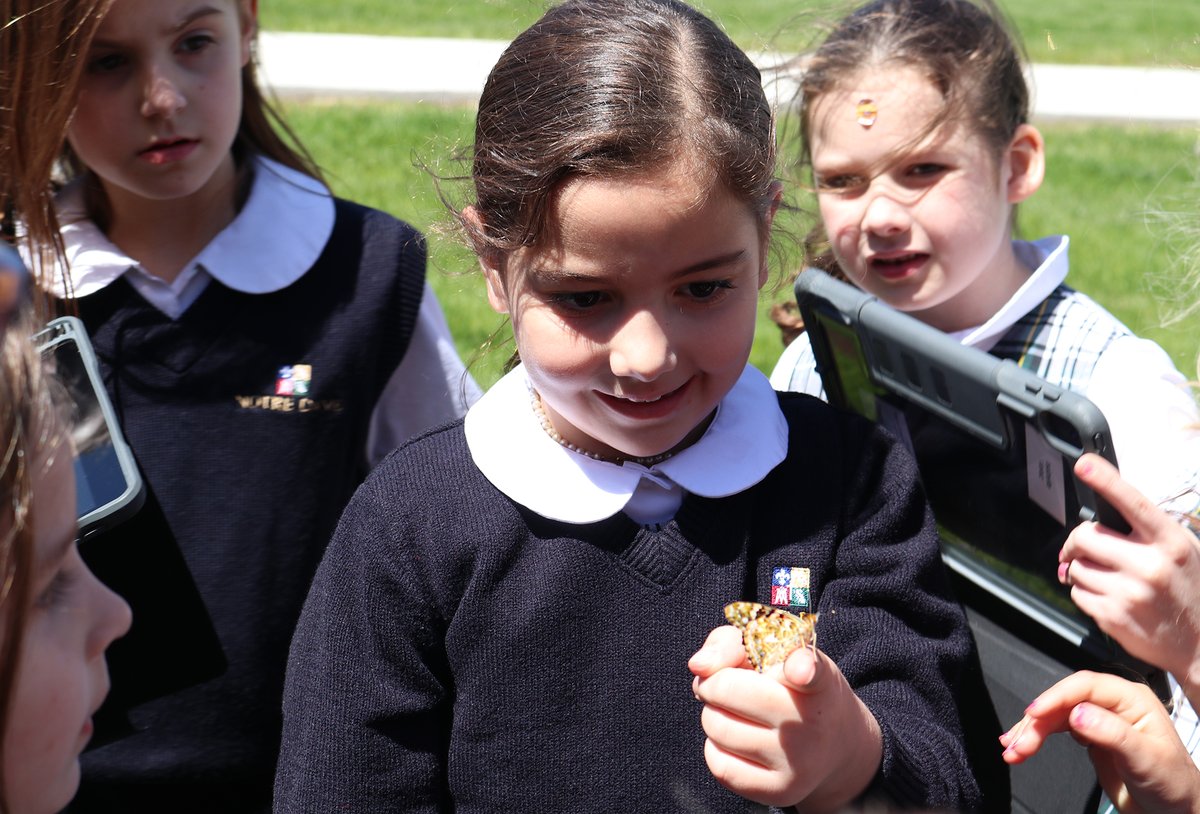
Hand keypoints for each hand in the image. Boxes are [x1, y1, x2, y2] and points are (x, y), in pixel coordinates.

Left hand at [688, 625, 880, 811]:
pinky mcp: (780, 792)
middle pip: (729, 690)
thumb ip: (732, 644)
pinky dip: (716, 746)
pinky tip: (737, 739)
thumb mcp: (775, 652)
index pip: (811, 672)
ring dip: (713, 713)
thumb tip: (698, 666)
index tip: (799, 669)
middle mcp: (813, 724)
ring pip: (717, 727)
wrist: (836, 745)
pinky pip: (719, 765)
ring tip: (735, 712)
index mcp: (819, 681)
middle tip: (724, 684)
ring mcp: (798, 763)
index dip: (802, 667)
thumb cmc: (793, 686)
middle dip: (713, 683)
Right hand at [1001, 671, 1199, 813]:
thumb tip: (1077, 714)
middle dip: (1037, 722)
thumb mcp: (1145, 758)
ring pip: (1055, 715)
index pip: (1085, 686)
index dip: (1055, 697)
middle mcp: (1112, 703)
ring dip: (1031, 732)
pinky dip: (1037, 738)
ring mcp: (1099, 718)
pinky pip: (1056, 729)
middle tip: (1017, 744)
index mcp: (1130, 699)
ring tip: (1011, 751)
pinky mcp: (1089, 735)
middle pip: (1063, 702)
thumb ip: (1112, 734)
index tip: (1034, 713)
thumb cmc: (1172, 783)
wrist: (1174, 811)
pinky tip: (1020, 748)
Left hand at [1059, 453, 1199, 700]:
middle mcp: (1151, 565)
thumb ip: (1145, 531)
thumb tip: (1098, 518)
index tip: (1084, 464)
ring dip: (1081, 570)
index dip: (1106, 480)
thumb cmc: (1187, 590)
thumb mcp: (1181, 551)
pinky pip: (1077, 593)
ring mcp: (1131, 593)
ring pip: (1076, 566)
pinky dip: (1084, 593)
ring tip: (1107, 578)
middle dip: (1077, 541)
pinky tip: (1108, 597)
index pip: (1133, 502)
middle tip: (1082, 548)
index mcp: (1171, 541)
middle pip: (1085, 536)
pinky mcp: (1113, 616)